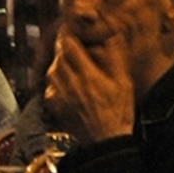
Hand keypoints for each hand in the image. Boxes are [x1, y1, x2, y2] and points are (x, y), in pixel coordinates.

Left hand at [45, 29, 140, 143]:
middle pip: (58, 57)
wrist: (106, 142)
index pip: (69, 46)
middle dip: (64, 48)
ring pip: (52, 71)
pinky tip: (64, 84)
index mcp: (87, 75)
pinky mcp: (56, 107)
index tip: (73, 31)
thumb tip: (111, 37)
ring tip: (69, 65)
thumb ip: (115, 59)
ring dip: (59, 65)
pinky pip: (49, 89)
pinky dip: (55, 83)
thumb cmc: (118, 113)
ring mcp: (61, 96)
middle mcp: (70, 84)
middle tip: (72, 46)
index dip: (70, 35)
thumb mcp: (124, 84)